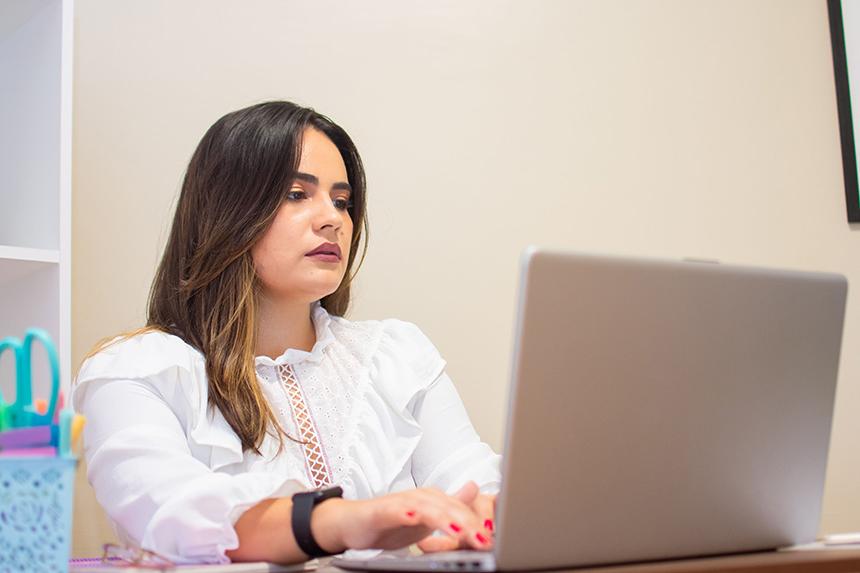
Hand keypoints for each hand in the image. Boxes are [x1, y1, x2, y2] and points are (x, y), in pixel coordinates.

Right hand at [311, 483, 494, 553]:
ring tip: (459, 529)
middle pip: (449, 508)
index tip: (493, 538)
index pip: (462, 511)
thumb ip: (451, 505)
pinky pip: (395, 511)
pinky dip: (405, 512)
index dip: (478, 523)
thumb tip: (475, 488)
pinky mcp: (381, 510)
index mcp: (434, 500)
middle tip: (484, 538)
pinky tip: (414, 516)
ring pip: (427, 508)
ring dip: (444, 517)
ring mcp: (401, 502)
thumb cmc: (390, 522)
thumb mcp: (427, 518)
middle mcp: (421, 497)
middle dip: (468, 523)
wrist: (352, 523)